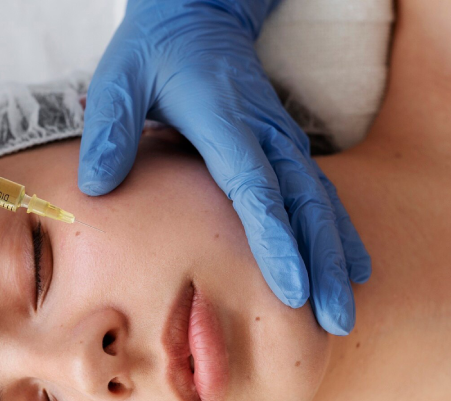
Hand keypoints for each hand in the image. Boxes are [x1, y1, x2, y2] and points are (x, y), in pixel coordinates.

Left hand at [78, 0, 370, 334]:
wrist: (198, 13)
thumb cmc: (156, 51)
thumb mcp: (121, 77)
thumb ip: (110, 128)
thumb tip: (97, 186)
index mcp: (224, 119)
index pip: (255, 187)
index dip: (275, 240)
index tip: (292, 289)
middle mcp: (264, 132)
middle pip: (303, 204)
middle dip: (322, 264)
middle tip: (334, 320)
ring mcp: (281, 139)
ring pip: (319, 204)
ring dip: (335, 257)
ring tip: (344, 312)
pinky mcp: (285, 147)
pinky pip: (320, 195)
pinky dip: (338, 233)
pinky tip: (353, 270)